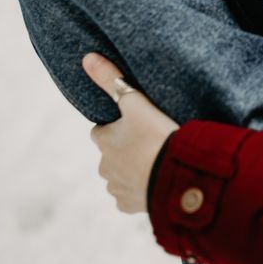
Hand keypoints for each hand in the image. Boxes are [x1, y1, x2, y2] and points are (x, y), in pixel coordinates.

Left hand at [83, 52, 178, 213]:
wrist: (175, 176)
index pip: (101, 131)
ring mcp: (117, 188)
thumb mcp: (135, 101)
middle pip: (110, 155)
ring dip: (132, 170)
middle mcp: (104, 167)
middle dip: (123, 149)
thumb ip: (111, 78)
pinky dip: (140, 189)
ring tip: (156, 160)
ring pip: (120, 176)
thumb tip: (86, 57)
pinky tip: (156, 180)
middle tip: (150, 141)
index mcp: (104, 141)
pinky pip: (131, 197)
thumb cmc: (156, 135)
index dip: (116, 126)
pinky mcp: (130, 206)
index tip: (134, 123)